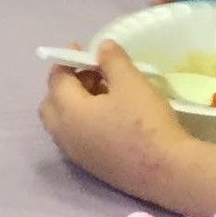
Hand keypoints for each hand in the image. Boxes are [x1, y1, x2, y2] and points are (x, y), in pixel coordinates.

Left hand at [39, 41, 190, 204]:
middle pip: (51, 104)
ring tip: (105, 94)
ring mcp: (76, 153)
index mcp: (69, 112)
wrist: (164, 170)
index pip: (56, 80)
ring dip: (74, 104)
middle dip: (66, 84)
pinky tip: (110, 118)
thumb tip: (101, 46)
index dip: (66, 61)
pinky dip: (82, 121)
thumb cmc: (146, 122)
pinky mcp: (90, 165)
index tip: (81, 48)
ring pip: (62, 122)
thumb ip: (113, 61)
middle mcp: (64, 135)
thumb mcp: (131, 83)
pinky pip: (75, 137)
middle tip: (92, 74)